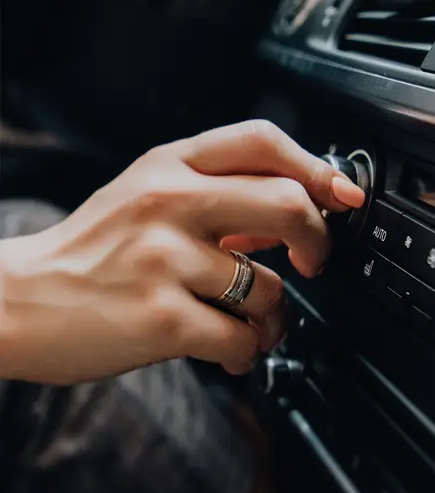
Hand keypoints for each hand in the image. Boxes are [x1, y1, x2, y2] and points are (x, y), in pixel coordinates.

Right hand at [0, 120, 364, 383]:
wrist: (18, 301)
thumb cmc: (92, 250)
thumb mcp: (147, 198)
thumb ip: (218, 194)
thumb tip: (293, 205)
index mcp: (169, 167)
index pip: (261, 141)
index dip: (316, 166)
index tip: (343, 194)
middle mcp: (168, 203)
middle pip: (287, 204)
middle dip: (318, 240)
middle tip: (313, 262)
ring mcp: (164, 259)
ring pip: (270, 287)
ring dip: (276, 316)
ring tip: (255, 323)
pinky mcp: (161, 316)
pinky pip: (241, 337)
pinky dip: (249, 350)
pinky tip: (233, 349)